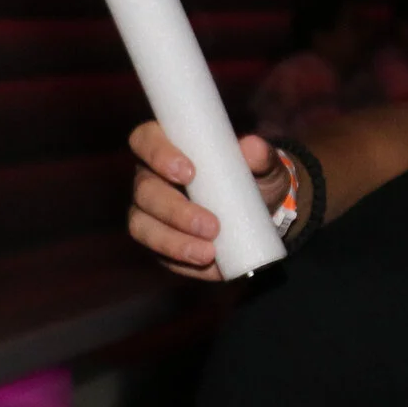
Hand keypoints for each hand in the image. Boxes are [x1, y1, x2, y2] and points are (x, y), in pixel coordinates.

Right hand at [126, 122, 286, 281]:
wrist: (262, 211)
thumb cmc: (253, 177)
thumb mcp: (264, 164)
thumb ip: (261, 155)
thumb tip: (253, 147)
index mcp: (168, 147)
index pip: (145, 139)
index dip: (158, 153)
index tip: (188, 172)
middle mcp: (150, 177)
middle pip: (145, 191)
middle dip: (175, 211)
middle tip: (211, 225)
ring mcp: (150, 211)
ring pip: (143, 226)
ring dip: (173, 242)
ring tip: (208, 253)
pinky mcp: (159, 241)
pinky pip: (160, 255)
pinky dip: (184, 263)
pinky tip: (211, 267)